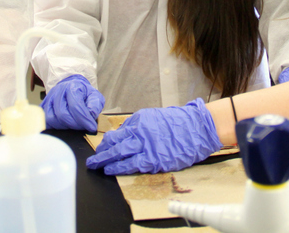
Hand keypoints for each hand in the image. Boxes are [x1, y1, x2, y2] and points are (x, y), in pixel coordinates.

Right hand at [41, 74, 104, 131]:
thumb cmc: (83, 93)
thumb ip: (95, 105)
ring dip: (64, 126)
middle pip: (62, 114)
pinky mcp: (43, 106)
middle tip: (83, 127)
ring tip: (73, 125)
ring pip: (52, 119)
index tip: (92, 127)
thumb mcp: (94, 95)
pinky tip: (63, 125)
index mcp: (72, 87)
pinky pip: (45, 120)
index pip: (76, 106)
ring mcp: (49, 98)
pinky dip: (54, 126)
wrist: (71, 87)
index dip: (84, 120)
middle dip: (75, 125)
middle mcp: (58, 91)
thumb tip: (91, 115)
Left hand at [86, 98, 221, 174]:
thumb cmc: (178, 123)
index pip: (116, 133)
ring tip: (97, 167)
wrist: (197, 128)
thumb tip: (123, 134)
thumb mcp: (154, 117)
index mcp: (139, 121)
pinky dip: (120, 168)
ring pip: (120, 155)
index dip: (106, 143)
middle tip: (91, 161)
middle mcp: (140, 133)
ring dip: (106, 162)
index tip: (101, 148)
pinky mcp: (154, 160)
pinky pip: (133, 165)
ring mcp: (146, 146)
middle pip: (114, 144)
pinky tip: (112, 171)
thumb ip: (138, 126)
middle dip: (101, 154)